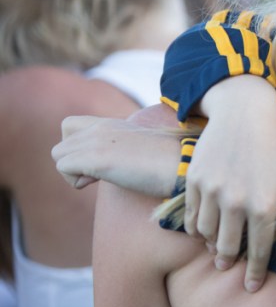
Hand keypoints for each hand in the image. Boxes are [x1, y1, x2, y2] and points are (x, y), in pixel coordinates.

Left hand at [52, 106, 180, 196]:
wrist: (185, 164)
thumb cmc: (173, 163)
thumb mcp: (144, 150)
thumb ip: (127, 149)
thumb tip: (121, 166)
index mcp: (114, 124)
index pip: (71, 126)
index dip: (77, 147)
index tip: (100, 162)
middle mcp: (102, 127)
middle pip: (61, 144)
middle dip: (74, 164)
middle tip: (99, 175)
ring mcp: (98, 140)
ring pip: (58, 155)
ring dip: (74, 173)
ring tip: (100, 180)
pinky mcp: (96, 156)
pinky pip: (63, 167)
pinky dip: (77, 181)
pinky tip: (101, 182)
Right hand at [182, 76, 275, 291]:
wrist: (246, 111)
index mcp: (264, 205)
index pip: (259, 250)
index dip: (256, 272)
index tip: (252, 287)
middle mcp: (234, 201)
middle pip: (228, 247)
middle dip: (229, 261)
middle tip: (229, 266)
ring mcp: (212, 191)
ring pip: (206, 234)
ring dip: (211, 245)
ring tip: (217, 249)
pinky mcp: (194, 180)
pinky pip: (191, 216)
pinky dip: (196, 228)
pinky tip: (203, 231)